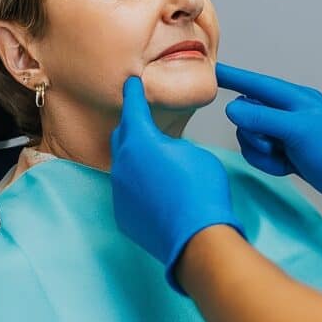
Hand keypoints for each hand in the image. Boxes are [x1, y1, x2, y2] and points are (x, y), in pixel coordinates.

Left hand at [110, 76, 243, 290]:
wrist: (197, 237)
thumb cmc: (201, 190)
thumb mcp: (193, 153)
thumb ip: (172, 145)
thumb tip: (164, 151)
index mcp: (141, 141)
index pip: (133, 108)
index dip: (133, 93)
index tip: (130, 83)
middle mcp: (123, 163)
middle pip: (122, 136)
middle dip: (132, 126)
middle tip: (144, 122)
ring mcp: (119, 190)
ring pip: (123, 165)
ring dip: (136, 160)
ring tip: (155, 162)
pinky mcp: (123, 213)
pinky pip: (127, 191)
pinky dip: (138, 186)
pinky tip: (157, 192)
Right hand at [217, 63, 321, 224]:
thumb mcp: (299, 132)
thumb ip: (263, 118)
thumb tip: (232, 109)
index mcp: (294, 98)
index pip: (255, 83)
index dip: (232, 77)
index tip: (210, 70)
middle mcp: (289, 112)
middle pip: (247, 115)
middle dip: (254, 134)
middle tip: (275, 146)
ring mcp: (287, 133)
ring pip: (251, 137)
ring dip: (261, 152)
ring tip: (285, 159)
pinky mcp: (287, 152)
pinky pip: (261, 153)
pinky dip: (269, 163)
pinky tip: (288, 168)